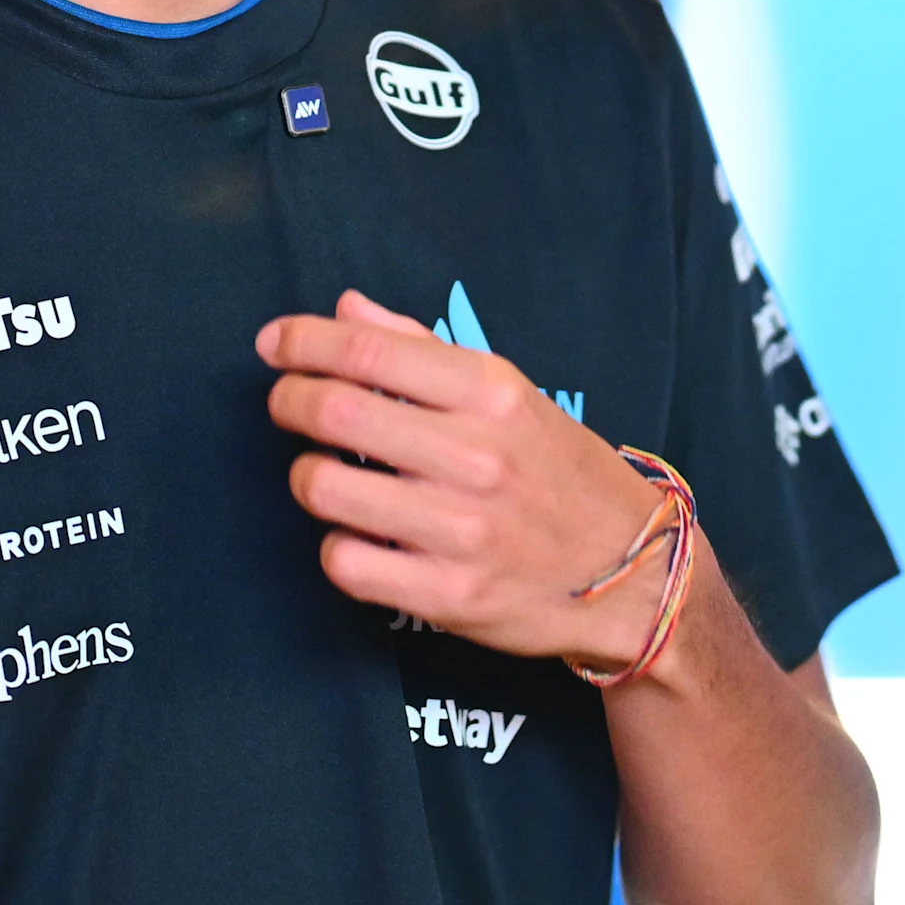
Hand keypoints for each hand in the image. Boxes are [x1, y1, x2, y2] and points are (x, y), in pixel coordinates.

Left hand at [260, 289, 670, 669]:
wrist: (632, 572)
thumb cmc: (561, 473)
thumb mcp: (511, 396)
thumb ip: (423, 350)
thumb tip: (345, 309)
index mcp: (493, 395)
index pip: (369, 352)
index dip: (303, 342)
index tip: (273, 343)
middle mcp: (477, 457)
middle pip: (336, 412)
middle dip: (289, 400)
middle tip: (285, 402)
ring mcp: (462, 530)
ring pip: (327, 489)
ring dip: (306, 475)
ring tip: (322, 473)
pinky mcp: (449, 596)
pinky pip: (347, 564)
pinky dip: (337, 545)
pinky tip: (356, 535)